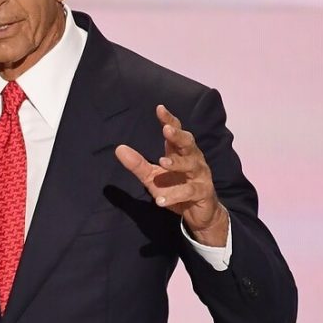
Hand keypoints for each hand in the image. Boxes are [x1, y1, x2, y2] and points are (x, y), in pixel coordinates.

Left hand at [115, 105, 227, 246]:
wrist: (199, 214)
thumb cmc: (175, 189)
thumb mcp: (152, 177)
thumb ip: (137, 164)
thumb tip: (119, 148)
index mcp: (180, 152)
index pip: (176, 132)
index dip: (169, 120)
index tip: (159, 108)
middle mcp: (193, 160)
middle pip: (188, 143)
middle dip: (178, 136)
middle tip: (166, 130)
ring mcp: (200, 176)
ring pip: (192, 165)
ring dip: (177, 163)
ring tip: (162, 162)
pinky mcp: (203, 193)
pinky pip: (189, 192)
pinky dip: (175, 195)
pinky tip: (160, 200)